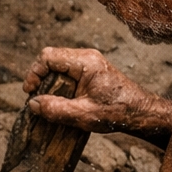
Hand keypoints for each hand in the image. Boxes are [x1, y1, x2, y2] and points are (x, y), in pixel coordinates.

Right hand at [23, 47, 171, 138]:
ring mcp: (90, 62)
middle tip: (37, 98)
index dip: (34, 73)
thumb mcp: (83, 115)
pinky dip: (59, 83)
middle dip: (40, 77)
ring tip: (48, 100)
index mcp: (85, 62)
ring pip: (58, 64)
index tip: (31, 92)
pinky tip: (61, 99)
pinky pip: (67, 70)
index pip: (48, 56)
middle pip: (51, 58)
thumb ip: (56, 109)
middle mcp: (87, 57)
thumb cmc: (116, 113)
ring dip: (49, 81)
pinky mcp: (91, 70)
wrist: (140, 112)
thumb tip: (33, 104)